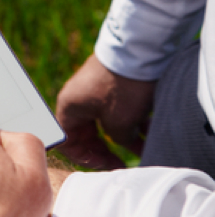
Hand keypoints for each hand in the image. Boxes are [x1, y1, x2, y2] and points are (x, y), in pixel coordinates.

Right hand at [55, 54, 154, 169]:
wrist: (138, 52)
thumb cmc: (121, 87)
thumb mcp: (118, 122)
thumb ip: (115, 139)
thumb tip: (120, 142)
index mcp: (68, 107)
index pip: (68, 141)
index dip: (86, 157)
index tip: (106, 164)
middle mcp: (77, 99)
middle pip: (87, 133)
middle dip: (107, 148)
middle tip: (124, 161)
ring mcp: (94, 91)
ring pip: (105, 122)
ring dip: (123, 136)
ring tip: (144, 145)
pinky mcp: (110, 85)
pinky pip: (115, 109)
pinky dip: (130, 121)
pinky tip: (148, 128)